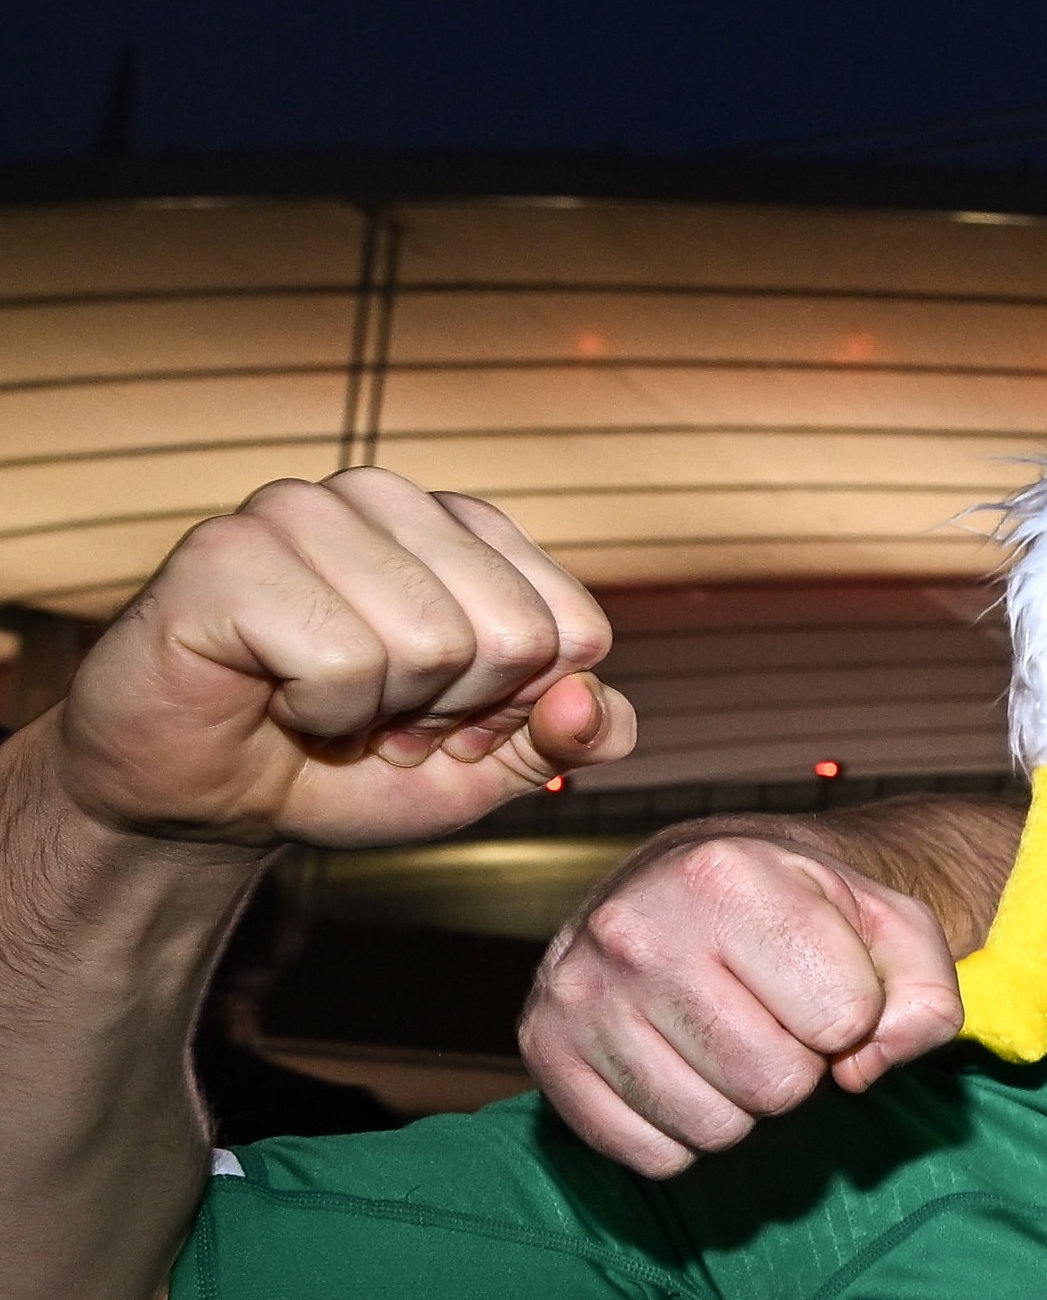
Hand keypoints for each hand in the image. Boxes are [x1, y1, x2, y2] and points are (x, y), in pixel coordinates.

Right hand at [55, 472, 627, 847]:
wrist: (203, 801)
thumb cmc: (345, 765)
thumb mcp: (492, 765)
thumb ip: (577, 734)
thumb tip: (589, 700)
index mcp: (463, 527)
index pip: (573, 625)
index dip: (517, 706)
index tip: (448, 721)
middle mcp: (385, 498)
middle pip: (512, 634)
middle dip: (453, 712)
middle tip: (380, 720)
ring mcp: (301, 512)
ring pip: (430, 643)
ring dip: (380, 713)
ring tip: (324, 707)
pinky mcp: (227, 552)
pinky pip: (341, 661)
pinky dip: (318, 713)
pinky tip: (274, 696)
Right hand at [522, 826, 963, 1176]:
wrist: (694, 886)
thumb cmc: (807, 913)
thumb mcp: (892, 929)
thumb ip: (925, 1000)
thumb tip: (862, 1068)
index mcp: (726, 876)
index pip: (843, 1018)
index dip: (853, 1017)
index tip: (826, 985)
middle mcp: (635, 929)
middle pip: (776, 1084)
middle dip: (800, 1067)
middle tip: (777, 1021)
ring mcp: (577, 992)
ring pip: (714, 1129)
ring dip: (744, 1103)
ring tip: (732, 1039)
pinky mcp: (543, 1049)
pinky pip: (650, 1155)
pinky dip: (684, 1132)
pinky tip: (685, 1068)